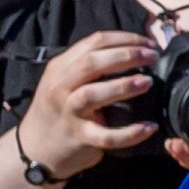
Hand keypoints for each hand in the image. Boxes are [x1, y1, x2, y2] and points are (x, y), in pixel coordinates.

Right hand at [19, 30, 158, 180]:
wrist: (36, 149)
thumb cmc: (58, 111)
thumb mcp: (63, 81)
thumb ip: (89, 66)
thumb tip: (133, 51)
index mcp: (61, 68)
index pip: (93, 43)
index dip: (125, 39)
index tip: (148, 43)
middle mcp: (61, 87)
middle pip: (91, 63)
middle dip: (126, 55)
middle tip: (152, 56)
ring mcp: (69, 113)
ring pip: (92, 94)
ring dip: (123, 86)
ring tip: (147, 82)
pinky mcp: (80, 138)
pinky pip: (107, 136)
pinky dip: (130, 133)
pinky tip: (148, 127)